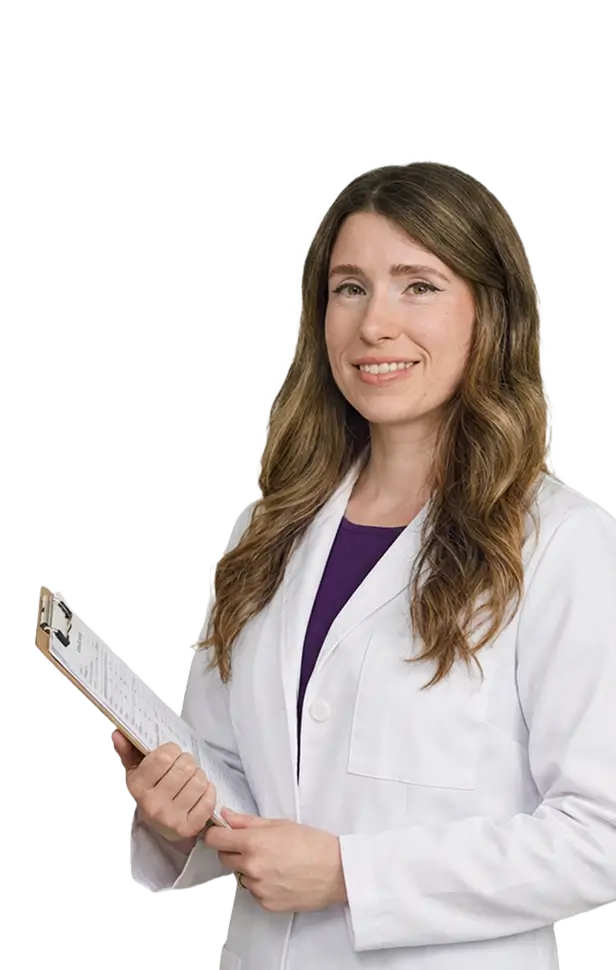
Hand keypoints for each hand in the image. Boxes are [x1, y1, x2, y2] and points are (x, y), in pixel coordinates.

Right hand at [112, 730, 216, 844]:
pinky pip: (209, 799)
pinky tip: (198, 793)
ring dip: (199, 775)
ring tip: (190, 780)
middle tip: (182, 767)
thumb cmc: (151, 794)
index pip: (164, 756)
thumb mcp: (137, 772)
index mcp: (138, 787)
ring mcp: (171, 819)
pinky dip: (208, 792)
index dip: (172, 750)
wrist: (161, 827)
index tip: (171, 754)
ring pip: (199, 780)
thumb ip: (128, 750)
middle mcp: (153, 805)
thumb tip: (119, 734)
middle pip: (185, 766)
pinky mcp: (190, 828)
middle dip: (187, 762)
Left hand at [204, 808, 347, 911]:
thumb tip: (227, 816)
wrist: (336, 871)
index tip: (220, 834)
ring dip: (249, 869)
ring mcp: (258, 888)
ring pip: (240, 876)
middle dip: (234, 851)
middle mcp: (252, 867)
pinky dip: (261, 885)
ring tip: (274, 862)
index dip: (216, 835)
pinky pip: (253, 892)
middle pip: (224, 858)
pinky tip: (279, 876)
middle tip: (255, 846)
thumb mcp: (280, 824)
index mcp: (253, 842)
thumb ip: (248, 821)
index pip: (215, 840)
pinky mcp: (266, 903)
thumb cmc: (313, 845)